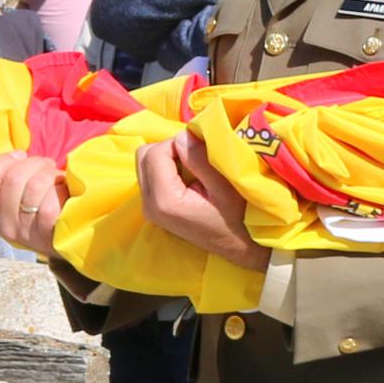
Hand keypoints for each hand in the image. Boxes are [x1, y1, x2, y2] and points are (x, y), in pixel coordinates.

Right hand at [0, 152, 68, 257]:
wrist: (68, 238)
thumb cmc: (44, 206)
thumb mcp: (20, 195)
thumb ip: (11, 178)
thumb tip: (18, 155)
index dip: (3, 161)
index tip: (20, 156)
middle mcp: (4, 225)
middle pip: (13, 178)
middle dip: (35, 164)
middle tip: (46, 166)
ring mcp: (25, 233)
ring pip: (34, 187)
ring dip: (50, 175)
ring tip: (57, 179)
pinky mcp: (46, 237)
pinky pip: (49, 206)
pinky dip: (61, 192)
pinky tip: (65, 194)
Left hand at [134, 136, 264, 273]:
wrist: (239, 247)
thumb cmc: (237, 218)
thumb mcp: (225, 187)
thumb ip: (200, 160)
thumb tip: (181, 136)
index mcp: (164, 199)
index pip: (156, 152)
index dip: (178, 143)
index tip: (200, 151)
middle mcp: (149, 204)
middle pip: (144, 155)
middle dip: (169, 148)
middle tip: (194, 156)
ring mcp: (148, 208)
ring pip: (145, 163)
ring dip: (167, 157)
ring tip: (192, 166)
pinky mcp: (152, 209)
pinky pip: (150, 175)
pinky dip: (165, 168)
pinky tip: (187, 177)